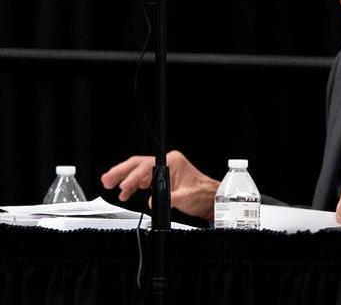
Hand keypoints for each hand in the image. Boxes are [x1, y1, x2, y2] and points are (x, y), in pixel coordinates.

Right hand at [100, 150, 219, 219]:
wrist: (210, 199)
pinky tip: (124, 193)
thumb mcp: (184, 198)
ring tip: (109, 186)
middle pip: (139, 165)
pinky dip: (132, 186)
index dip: (133, 176)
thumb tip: (149, 201)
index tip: (123, 186)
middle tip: (107, 180)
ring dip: (123, 179)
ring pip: (138, 171)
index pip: (147, 166)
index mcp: (173, 162)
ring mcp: (164, 170)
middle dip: (121, 172)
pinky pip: (143, 180)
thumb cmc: (202, 194)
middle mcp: (167, 163)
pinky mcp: (162, 179)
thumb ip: (166, 199)